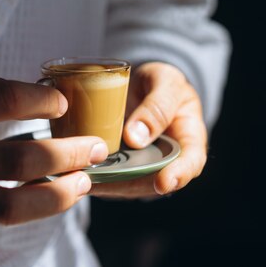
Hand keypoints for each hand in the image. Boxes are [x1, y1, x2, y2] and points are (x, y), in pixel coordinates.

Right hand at [0, 72, 108, 236]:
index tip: (62, 102)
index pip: (6, 101)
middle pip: (21, 161)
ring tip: (86, 182)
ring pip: (14, 206)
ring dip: (60, 195)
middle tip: (96, 146)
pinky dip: (31, 209)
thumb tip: (31, 94)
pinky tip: (53, 196)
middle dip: (70, 153)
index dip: (44, 100)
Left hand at [89, 62, 206, 197]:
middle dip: (127, 184)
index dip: (179, 175)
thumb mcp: (166, 82)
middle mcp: (167, 161)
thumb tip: (136, 138)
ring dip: (105, 183)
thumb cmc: (162, 82)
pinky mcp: (122, 168)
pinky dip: (94, 175)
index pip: (191, 163)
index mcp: (189, 139)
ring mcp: (143, 167)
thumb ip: (157, 106)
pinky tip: (74, 171)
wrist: (145, 85)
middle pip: (152, 181)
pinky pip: (110, 176)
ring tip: (82, 175)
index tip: (163, 182)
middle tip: (103, 179)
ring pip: (126, 183)